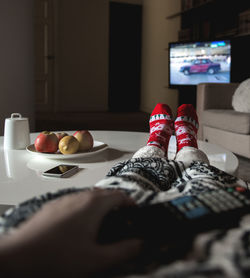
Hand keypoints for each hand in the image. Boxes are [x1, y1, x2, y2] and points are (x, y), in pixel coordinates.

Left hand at [0, 189, 141, 276]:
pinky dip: (82, 208)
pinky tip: (77, 226)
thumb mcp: (96, 259)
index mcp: (93, 205)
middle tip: (119, 218)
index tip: (133, 211)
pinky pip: (73, 202)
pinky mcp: (52, 206)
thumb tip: (138, 244)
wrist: (20, 257)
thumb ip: (122, 251)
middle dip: (114, 203)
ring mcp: (64, 200)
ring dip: (98, 205)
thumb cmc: (58, 257)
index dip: (129, 202)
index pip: (118, 195)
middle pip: (103, 193)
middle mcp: (79, 197)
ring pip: (87, 196)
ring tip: (100, 222)